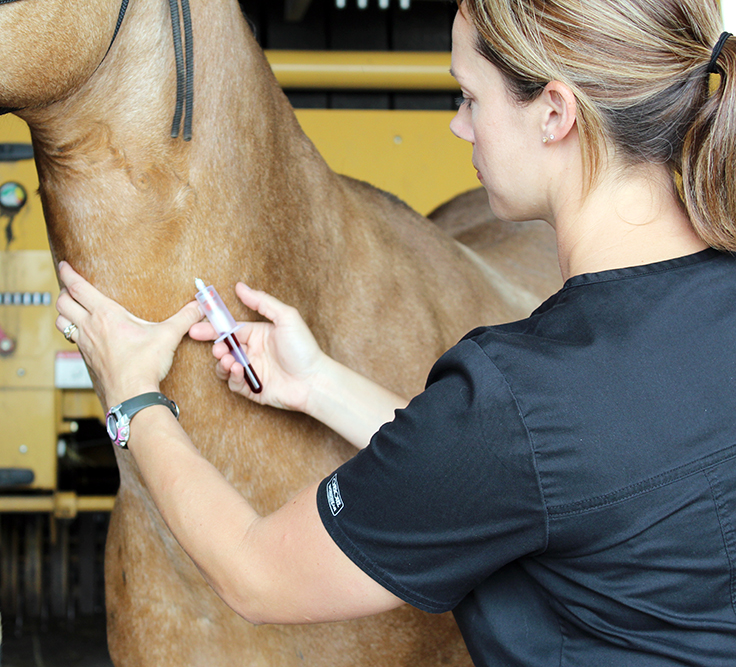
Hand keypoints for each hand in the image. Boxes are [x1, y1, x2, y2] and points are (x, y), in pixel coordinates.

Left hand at [55, 262, 202, 408]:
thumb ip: (185, 318)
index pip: (77, 288)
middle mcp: (90, 327)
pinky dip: (73, 331)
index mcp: (105, 315)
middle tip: (71, 287)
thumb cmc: (144, 364)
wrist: (131, 395)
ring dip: (64, 313)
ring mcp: (85, 344)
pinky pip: (72, 340)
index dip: (68, 273)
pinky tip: (87, 335)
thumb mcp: (168, 336)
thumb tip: (199, 306)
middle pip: (62, 302)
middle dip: (64, 291)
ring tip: (73, 309)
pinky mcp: (86, 359)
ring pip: (61, 321)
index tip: (64, 265)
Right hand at [188, 283, 327, 412]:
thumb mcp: (286, 317)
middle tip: (218, 349)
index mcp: (259, 334)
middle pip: (225, 348)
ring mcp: (252, 370)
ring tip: (228, 360)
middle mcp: (253, 351)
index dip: (213, 329)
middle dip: (217, 347)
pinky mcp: (252, 389)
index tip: (196, 328)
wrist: (314, 381)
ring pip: (225, 366)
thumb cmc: (303, 349)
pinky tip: (239, 370)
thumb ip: (262, 302)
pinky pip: (233, 383)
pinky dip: (232, 376)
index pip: (231, 329)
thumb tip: (240, 286)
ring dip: (222, 362)